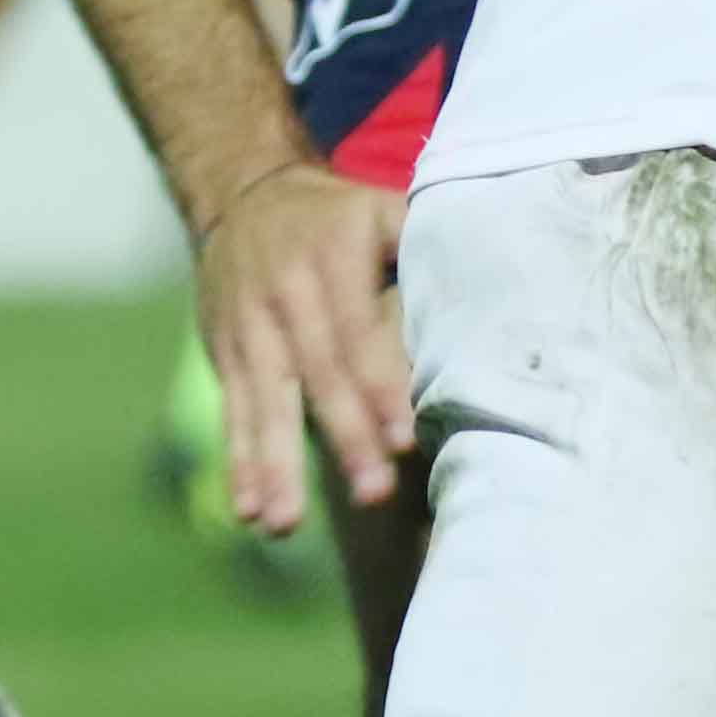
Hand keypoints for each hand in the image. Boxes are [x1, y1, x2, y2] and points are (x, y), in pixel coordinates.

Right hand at [197, 158, 412, 533]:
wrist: (243, 193)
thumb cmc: (337, 217)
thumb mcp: (381, 211)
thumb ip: (423, 248)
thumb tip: (489, 294)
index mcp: (334, 257)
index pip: (358, 330)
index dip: (379, 384)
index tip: (404, 436)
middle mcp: (286, 293)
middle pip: (317, 372)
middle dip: (344, 435)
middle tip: (372, 492)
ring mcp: (250, 328)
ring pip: (265, 402)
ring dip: (276, 465)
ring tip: (286, 523)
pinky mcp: (225, 353)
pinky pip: (234, 412)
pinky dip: (239, 462)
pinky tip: (250, 510)